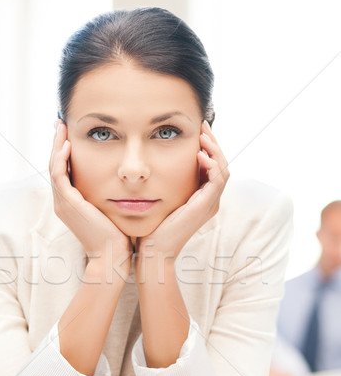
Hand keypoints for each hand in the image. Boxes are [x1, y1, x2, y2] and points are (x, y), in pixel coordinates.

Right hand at [49, 120, 131, 271]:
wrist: (112, 256)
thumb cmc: (116, 236)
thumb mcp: (109, 210)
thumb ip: (108, 195)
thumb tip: (120, 182)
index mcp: (70, 204)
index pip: (62, 171)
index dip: (64, 152)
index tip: (70, 134)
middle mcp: (62, 202)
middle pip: (54, 165)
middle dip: (57, 143)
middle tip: (60, 123)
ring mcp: (63, 203)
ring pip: (53, 167)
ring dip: (57, 145)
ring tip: (61, 126)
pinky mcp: (68, 204)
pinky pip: (59, 176)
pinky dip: (62, 159)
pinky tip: (69, 144)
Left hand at [136, 120, 228, 258]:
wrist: (153, 250)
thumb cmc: (152, 227)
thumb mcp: (160, 199)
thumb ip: (164, 182)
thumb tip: (154, 164)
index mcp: (201, 198)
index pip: (212, 166)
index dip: (207, 147)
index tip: (197, 130)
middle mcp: (209, 201)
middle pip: (221, 164)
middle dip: (213, 143)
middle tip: (203, 125)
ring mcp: (210, 204)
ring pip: (223, 169)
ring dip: (214, 150)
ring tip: (203, 136)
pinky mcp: (206, 207)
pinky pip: (217, 180)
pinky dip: (212, 165)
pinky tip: (200, 154)